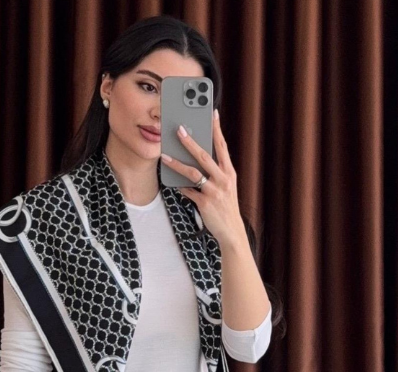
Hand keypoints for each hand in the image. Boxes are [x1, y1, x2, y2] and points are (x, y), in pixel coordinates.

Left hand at [160, 109, 244, 249]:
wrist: (232, 232)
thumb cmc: (226, 208)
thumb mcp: (226, 188)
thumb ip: (215, 173)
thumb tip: (197, 161)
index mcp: (229, 173)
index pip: (222, 146)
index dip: (217, 129)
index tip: (212, 113)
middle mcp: (223, 179)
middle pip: (205, 156)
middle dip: (191, 142)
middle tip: (179, 129)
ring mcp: (214, 191)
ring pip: (193, 172)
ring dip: (177, 163)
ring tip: (165, 155)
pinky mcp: (205, 203)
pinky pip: (188, 191)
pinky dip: (180, 186)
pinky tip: (171, 181)